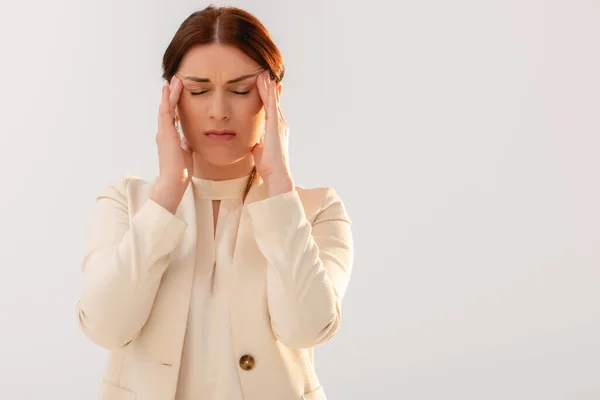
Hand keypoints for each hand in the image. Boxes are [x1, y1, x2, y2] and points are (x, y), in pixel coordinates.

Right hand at [156, 75, 193, 188]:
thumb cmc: (181, 170)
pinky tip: (170, 89)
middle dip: (170, 94)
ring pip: (165, 107)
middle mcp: (164, 132)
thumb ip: (186, 144)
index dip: (174, 104)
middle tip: (174, 80)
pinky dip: (168, 99)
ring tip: (174, 80)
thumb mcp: (186, 152)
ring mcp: (163, 132)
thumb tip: (188, 139)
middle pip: (167, 108)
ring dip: (169, 93)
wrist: (175, 180)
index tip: (177, 92)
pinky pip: (166, 112)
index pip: (172, 116)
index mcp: (169, 136)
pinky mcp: (165, 132)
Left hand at [251, 70, 291, 186]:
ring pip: (273, 100)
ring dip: (269, 86)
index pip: (271, 110)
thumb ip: (258, 146)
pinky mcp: (275, 125)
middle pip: (273, 102)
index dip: (269, 97)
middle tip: (266, 73)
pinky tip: (268, 83)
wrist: (276, 175)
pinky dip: (270, 93)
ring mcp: (279, 124)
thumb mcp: (260, 152)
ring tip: (265, 73)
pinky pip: (272, 105)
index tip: (268, 86)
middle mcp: (280, 125)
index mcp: (275, 130)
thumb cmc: (269, 167)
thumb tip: (255, 145)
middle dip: (270, 88)